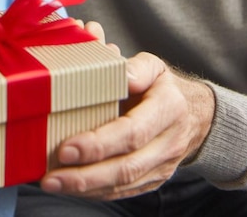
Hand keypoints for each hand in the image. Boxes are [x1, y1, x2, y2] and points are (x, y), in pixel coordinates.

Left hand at [40, 52, 214, 199]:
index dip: (99, 143)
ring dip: (85, 187)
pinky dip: (94, 192)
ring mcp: (162, 166)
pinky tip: (69, 187)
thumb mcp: (154, 66)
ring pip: (123, 184)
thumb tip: (107, 53)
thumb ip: (132, 65)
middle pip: (126, 166)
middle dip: (86, 174)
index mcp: (168, 109)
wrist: (195, 115)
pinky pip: (123, 192)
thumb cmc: (163, 86)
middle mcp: (168, 142)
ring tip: (52, 182)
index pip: (132, 132)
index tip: (67, 147)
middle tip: (51, 175)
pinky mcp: (153, 180)